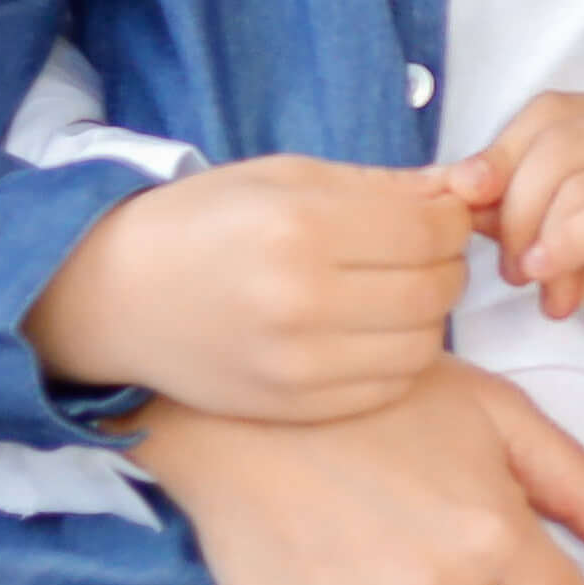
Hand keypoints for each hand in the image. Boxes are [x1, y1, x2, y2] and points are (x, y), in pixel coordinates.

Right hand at [25, 153, 472, 423]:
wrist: (117, 296)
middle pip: (435, 288)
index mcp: (301, 227)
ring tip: (394, 292)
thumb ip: (382, 185)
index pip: (429, 230)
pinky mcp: (295, 407)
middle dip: (444, 264)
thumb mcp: (285, 177)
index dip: (450, 219)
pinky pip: (389, 386)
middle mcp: (303, 301)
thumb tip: (466, 186)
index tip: (435, 214)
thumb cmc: (204, 223)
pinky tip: (371, 333)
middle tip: (419, 252)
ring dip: (427, 314)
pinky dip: (398, 359)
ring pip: (423, 343)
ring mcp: (299, 365)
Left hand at [479, 94, 583, 403]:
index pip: (549, 113)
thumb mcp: (573, 243)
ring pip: (578, 179)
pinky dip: (570, 248)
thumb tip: (456, 186)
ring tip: (550, 292)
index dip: (498, 157)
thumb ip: (523, 208)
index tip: (472, 212)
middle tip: (516, 272)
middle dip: (514, 211)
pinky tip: (560, 287)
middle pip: (555, 142)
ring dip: (542, 242)